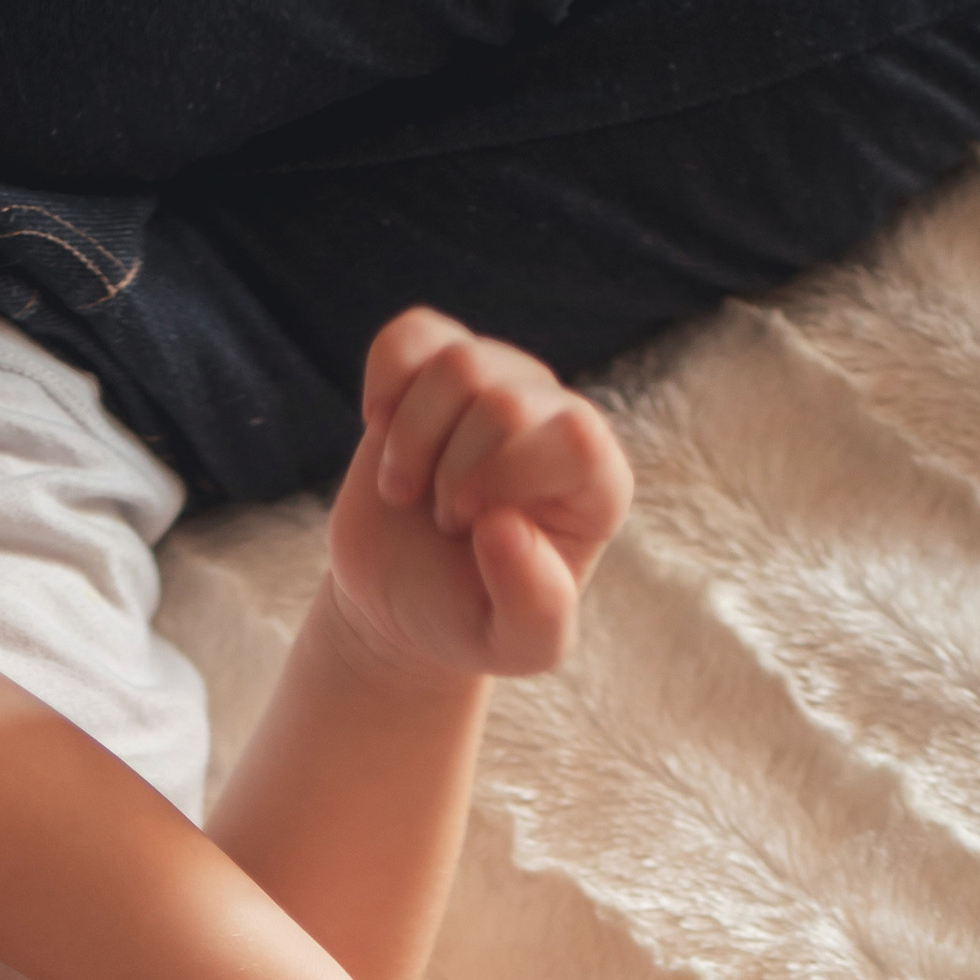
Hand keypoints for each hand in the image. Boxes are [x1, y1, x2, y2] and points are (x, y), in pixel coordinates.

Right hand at [325, 309, 632, 684]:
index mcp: (597, 483)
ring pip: (458, 363)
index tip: (471, 526)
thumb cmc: (470, 618)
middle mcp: (557, 419)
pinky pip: (412, 335)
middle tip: (441, 519)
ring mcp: (500, 383)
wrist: (403, 598)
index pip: (575, 435)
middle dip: (452, 468)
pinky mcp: (438, 367)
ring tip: (406, 490)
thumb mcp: (517, 645)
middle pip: (505, 399)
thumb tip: (506, 526)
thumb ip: (537, 608)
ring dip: (411, 439)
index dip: (506, 475)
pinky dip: (384, 383)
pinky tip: (383, 432)